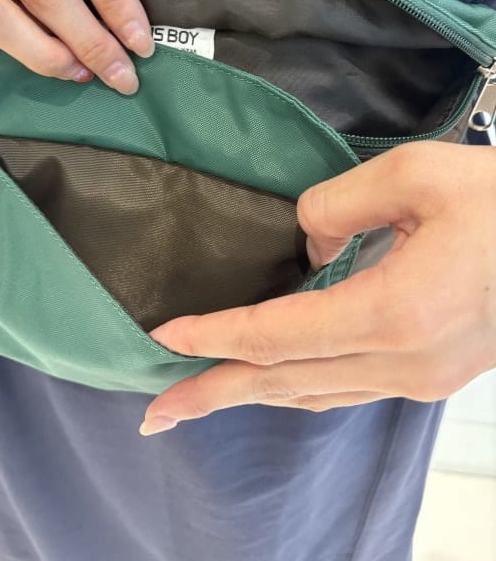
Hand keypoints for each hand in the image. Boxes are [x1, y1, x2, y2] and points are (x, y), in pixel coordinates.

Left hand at [140, 141, 495, 434]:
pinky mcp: (430, 374)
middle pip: (285, 381)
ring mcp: (420, 377)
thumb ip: (337, 205)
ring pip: (314, 393)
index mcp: (396, 313)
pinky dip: (296, 385)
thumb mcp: (414, 175)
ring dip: (252, 394)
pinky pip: (344, 388)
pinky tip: (272, 379)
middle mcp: (405, 361)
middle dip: (216, 393)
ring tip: (201, 400)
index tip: (166, 338)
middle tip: (158, 412)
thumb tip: (304, 244)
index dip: (217, 335)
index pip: (279, 334)